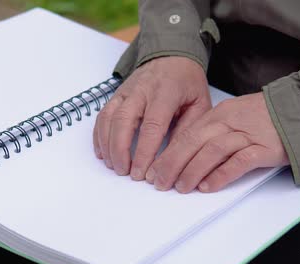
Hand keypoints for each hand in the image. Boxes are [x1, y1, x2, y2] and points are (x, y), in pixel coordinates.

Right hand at [93, 56, 210, 179]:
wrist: (172, 54)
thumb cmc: (188, 83)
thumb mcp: (200, 103)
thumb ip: (188, 129)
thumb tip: (175, 159)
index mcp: (166, 92)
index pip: (152, 125)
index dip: (144, 151)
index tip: (142, 173)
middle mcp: (141, 90)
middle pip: (124, 120)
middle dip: (121, 150)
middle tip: (125, 172)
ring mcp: (125, 91)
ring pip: (109, 118)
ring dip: (108, 145)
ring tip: (114, 166)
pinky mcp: (115, 95)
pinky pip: (102, 116)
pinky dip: (99, 136)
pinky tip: (103, 153)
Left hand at [146, 92, 289, 192]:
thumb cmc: (266, 118)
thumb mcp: (233, 117)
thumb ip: (212, 132)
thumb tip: (186, 156)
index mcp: (219, 114)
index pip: (186, 134)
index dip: (168, 154)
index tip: (154, 170)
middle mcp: (230, 122)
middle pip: (194, 141)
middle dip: (173, 163)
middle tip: (160, 183)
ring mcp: (248, 134)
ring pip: (212, 150)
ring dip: (193, 170)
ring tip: (181, 187)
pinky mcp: (265, 148)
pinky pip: (239, 161)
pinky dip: (221, 174)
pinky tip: (208, 186)